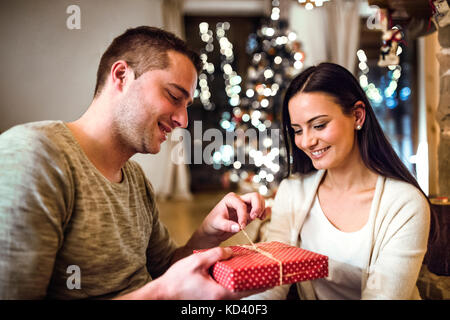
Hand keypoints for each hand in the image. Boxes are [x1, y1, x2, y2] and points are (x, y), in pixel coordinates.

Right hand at [118, 247, 262, 299]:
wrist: (162, 295)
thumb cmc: (177, 280)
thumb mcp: (197, 261)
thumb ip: (216, 254)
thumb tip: (231, 251)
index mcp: (221, 293)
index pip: (248, 289)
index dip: (262, 283)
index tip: (273, 278)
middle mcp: (221, 300)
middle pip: (244, 292)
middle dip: (256, 284)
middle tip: (267, 274)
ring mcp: (215, 302)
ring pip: (236, 293)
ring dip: (245, 284)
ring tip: (253, 273)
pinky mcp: (209, 300)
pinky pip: (227, 293)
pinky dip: (234, 285)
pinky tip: (233, 275)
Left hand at [194, 192, 267, 247]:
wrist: (214, 229)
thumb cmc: (213, 224)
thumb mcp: (217, 224)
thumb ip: (227, 225)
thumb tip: (238, 227)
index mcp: (230, 199)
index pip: (241, 205)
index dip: (243, 216)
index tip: (241, 227)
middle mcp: (239, 199)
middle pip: (254, 196)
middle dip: (257, 207)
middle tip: (254, 218)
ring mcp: (245, 205)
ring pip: (259, 200)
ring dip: (262, 208)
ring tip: (259, 218)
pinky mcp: (249, 212)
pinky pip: (260, 207)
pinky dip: (264, 211)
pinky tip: (261, 218)